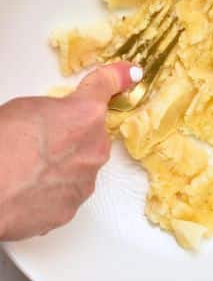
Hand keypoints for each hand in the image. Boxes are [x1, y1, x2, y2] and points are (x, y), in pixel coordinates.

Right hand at [0, 62, 142, 240]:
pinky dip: (53, 189)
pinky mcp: (73, 207)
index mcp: (86, 113)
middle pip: (92, 134)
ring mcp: (86, 178)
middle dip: (73, 135)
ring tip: (29, 167)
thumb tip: (59, 119)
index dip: (118, 76)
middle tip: (41, 140)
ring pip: (82, 164)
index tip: (131, 74)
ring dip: (64, 164)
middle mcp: (95, 146)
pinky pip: (68, 191)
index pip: (106, 86)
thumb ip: (57, 109)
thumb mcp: (26, 108)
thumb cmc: (0, 145)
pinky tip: (29, 187)